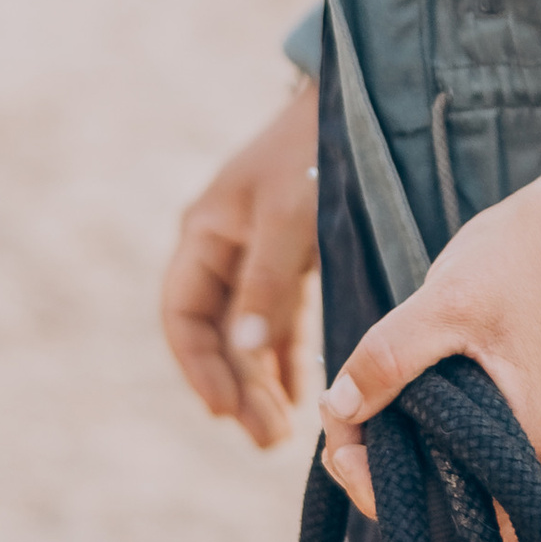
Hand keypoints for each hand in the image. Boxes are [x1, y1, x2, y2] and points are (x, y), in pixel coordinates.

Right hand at [160, 79, 318, 449]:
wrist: (358, 104)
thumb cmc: (314, 151)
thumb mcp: (289, 215)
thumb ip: (267, 282)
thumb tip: (245, 352)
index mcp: (204, 234)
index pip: (182, 316)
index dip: (199, 367)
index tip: (224, 409)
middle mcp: (223, 248)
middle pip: (216, 334)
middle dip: (235, 387)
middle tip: (265, 438)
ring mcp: (256, 254)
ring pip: (248, 333)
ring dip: (259, 380)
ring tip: (279, 432)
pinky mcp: (293, 258)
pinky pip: (278, 318)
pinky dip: (285, 355)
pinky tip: (297, 391)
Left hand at [319, 147, 540, 522]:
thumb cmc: (523, 260)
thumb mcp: (445, 303)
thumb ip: (388, 358)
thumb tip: (338, 410)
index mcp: (530, 442)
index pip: (447, 511)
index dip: (382, 488)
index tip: (342, 445)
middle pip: (447, 502)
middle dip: (383, 470)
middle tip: (339, 422)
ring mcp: (537, 435)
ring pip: (454, 472)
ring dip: (402, 451)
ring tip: (356, 412)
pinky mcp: (528, 413)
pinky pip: (467, 444)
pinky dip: (426, 433)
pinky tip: (393, 403)